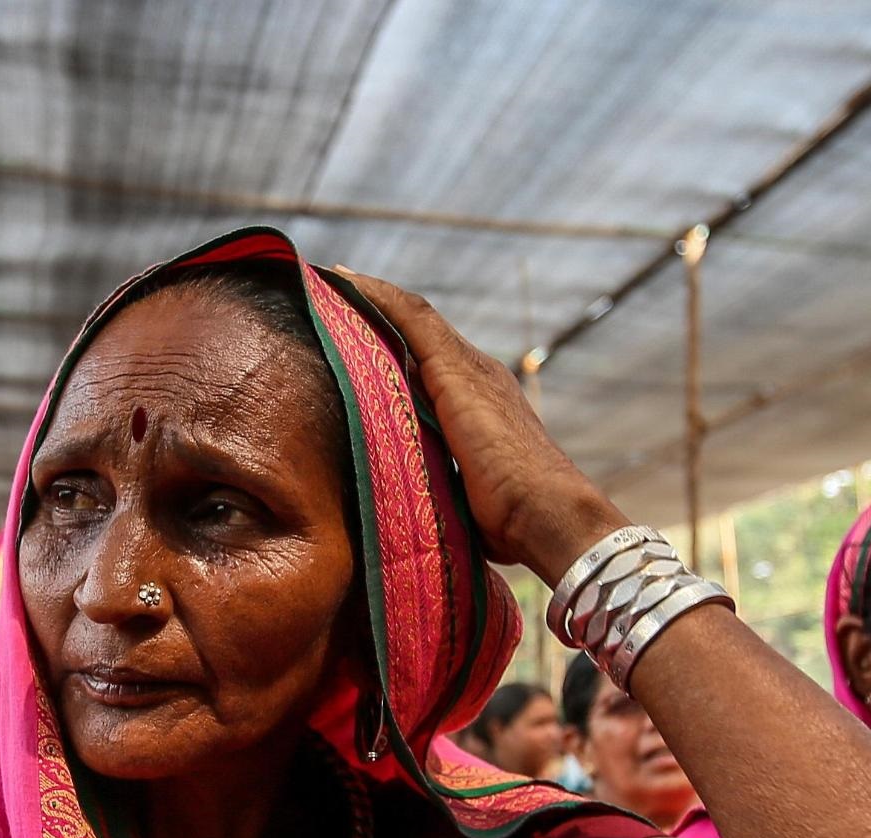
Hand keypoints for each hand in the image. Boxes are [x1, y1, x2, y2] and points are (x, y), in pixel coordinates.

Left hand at [328, 269, 622, 586]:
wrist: (545, 514)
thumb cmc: (510, 523)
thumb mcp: (462, 495)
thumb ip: (436, 482)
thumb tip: (401, 505)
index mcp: (478, 403)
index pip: (426, 360)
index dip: (390, 342)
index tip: (349, 331)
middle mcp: (476, 375)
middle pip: (415, 332)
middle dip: (372, 312)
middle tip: (325, 295)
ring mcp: (469, 368)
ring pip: (410, 315)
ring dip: (367, 296)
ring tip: (325, 281)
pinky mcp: (456, 368)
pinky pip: (410, 316)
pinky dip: (376, 296)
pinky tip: (342, 282)